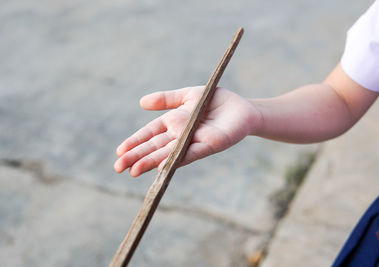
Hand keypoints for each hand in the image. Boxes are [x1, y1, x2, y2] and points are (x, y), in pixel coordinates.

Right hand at [113, 86, 260, 176]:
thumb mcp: (187, 95)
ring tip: (134, 170)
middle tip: (118, 167)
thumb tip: (141, 102)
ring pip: (168, 153)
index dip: (135, 142)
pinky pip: (191, 153)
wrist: (241, 107)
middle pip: (154, 147)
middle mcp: (180, 135)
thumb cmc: (214, 100)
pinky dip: (177, 159)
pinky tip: (163, 167)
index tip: (119, 152)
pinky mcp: (209, 145)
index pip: (149, 134)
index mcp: (173, 122)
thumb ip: (166, 99)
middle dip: (136, 156)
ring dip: (151, 162)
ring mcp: (193, 142)